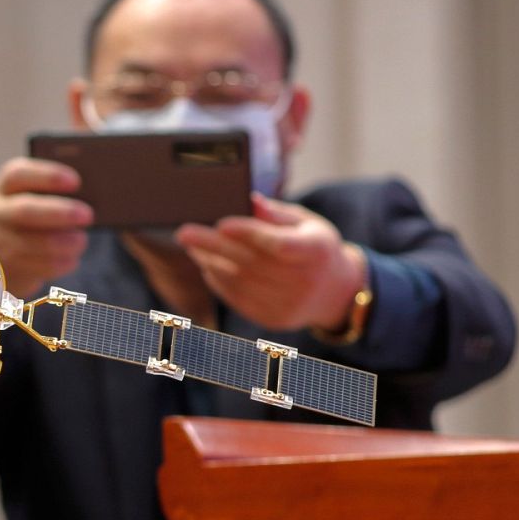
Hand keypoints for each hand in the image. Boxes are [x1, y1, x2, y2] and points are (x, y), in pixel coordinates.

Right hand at [0, 158, 93, 297]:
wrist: (5, 253)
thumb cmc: (33, 216)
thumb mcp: (35, 196)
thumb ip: (57, 192)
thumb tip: (91, 194)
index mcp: (6, 186)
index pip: (19, 174)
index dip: (47, 177)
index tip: (76, 182)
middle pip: (24, 210)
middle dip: (59, 213)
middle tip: (88, 215)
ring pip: (30, 244)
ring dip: (63, 243)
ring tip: (82, 240)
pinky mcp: (8, 268)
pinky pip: (36, 267)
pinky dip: (59, 264)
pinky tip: (72, 259)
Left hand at [177, 193, 366, 331]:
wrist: (333, 292)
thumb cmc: (314, 248)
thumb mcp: (307, 224)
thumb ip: (277, 214)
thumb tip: (249, 201)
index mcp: (318, 251)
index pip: (280, 244)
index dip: (250, 234)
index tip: (222, 223)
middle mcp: (305, 282)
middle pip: (251, 263)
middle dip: (214, 246)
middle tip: (185, 232)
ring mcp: (288, 304)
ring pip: (239, 281)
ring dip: (210, 262)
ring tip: (192, 245)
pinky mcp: (272, 319)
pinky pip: (237, 298)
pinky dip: (218, 279)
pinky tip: (206, 263)